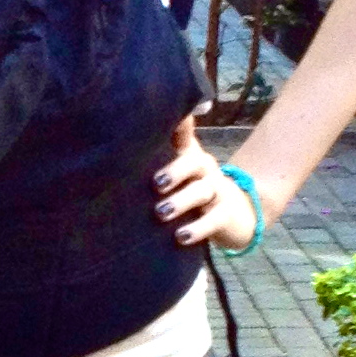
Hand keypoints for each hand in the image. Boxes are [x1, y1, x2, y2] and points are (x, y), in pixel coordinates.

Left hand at [152, 115, 260, 249]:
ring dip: (181, 202)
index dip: (177, 124)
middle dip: (175, 170)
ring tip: (161, 213)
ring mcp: (217, 190)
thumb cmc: (191, 190)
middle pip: (194, 161)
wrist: (236, 214)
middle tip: (156, 184)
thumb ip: (155, 159)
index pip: (182, 134)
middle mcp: (204, 168)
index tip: (170, 119)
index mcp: (189, 154)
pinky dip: (198, 228)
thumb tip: (119, 146)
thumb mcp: (176, 173)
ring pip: (202, 191)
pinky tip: (181, 237)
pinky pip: (214, 220)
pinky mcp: (226, 214)